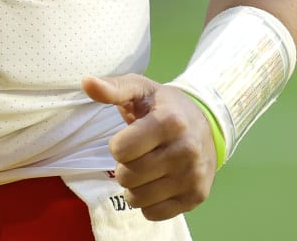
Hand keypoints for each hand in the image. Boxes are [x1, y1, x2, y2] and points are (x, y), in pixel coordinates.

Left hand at [82, 73, 217, 221]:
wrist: (209, 125)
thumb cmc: (166, 106)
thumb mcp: (141, 89)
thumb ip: (113, 88)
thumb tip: (86, 82)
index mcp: (170, 122)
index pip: (121, 150)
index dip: (118, 145)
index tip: (128, 138)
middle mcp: (185, 151)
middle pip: (128, 176)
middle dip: (124, 166)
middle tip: (137, 155)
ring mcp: (192, 177)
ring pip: (138, 198)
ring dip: (133, 187)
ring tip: (145, 170)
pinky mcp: (195, 197)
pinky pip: (154, 213)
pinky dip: (148, 203)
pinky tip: (156, 184)